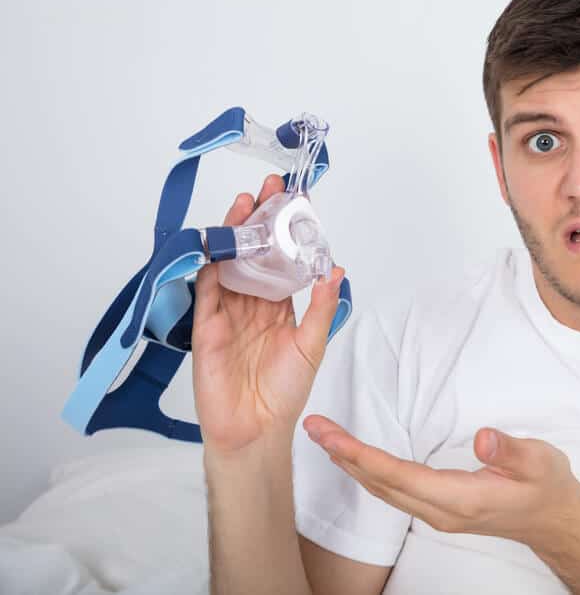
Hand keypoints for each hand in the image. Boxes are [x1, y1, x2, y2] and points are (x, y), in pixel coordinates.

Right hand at [192, 174, 345, 454]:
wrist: (254, 429)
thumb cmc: (285, 393)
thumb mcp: (311, 345)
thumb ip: (321, 307)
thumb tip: (335, 270)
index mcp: (279, 308)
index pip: (283, 261)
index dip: (288, 232)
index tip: (298, 202)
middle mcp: (253, 304)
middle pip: (255, 253)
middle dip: (262, 219)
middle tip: (271, 187)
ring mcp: (227, 311)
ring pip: (231, 262)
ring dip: (237, 231)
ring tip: (247, 200)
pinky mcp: (206, 324)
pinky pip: (206, 286)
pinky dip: (212, 261)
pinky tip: (220, 238)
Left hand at [303, 417, 579, 549]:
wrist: (556, 522)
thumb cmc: (548, 487)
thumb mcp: (540, 462)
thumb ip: (510, 451)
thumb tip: (484, 437)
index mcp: (461, 499)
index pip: (400, 476)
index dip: (364, 456)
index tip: (333, 437)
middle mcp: (442, 511)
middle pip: (382, 484)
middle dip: (345, 456)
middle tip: (315, 428)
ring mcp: (438, 515)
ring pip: (383, 491)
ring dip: (352, 465)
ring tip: (326, 439)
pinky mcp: (440, 510)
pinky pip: (393, 492)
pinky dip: (370, 473)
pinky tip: (358, 459)